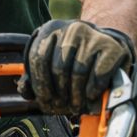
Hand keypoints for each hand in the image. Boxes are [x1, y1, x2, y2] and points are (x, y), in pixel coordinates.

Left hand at [19, 20, 134, 114]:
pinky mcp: (112, 47)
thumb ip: (32, 77)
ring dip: (76, 95)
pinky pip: (99, 74)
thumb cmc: (72, 59)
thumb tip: (25, 90)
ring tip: (75, 106)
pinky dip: (93, 89)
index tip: (44, 102)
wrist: (105, 46)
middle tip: (61, 107)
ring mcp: (93, 36)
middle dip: (59, 93)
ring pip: (78, 72)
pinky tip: (90, 96)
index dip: (40, 85)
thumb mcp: (49, 63)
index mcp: (50, 30)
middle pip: (58, 68)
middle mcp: (71, 29)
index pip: (38, 59)